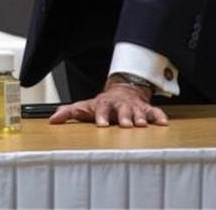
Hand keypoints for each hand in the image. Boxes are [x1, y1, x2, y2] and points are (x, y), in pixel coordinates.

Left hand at [48, 76, 168, 127]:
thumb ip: (69, 113)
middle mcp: (119, 105)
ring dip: (140, 118)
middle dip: (123, 117)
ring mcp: (133, 107)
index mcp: (104, 104)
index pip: (101, 109)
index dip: (101, 116)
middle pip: (121, 111)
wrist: (123, 90)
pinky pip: (154, 112)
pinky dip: (159, 116)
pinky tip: (163, 122)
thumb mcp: (84, 106)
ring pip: (137, 112)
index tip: (101, 124)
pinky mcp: (146, 110)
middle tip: (125, 125)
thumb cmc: (102, 104)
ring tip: (141, 125)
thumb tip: (52, 119)